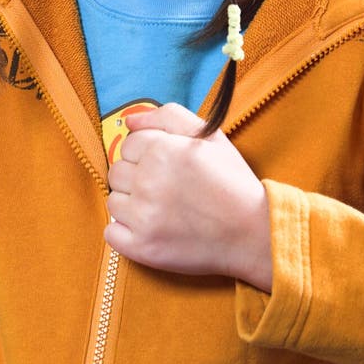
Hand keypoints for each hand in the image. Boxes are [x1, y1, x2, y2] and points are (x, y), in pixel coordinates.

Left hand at [104, 103, 272, 291]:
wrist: (253, 232)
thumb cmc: (231, 181)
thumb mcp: (209, 135)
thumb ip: (167, 116)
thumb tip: (129, 121)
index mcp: (162, 150)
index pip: (128, 144)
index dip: (147, 154)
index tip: (167, 168)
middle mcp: (148, 181)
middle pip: (117, 172)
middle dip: (137, 178)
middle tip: (166, 189)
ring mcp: (144, 216)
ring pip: (113, 202)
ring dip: (131, 205)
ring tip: (162, 210)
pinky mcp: (143, 247)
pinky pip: (111, 233)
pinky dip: (125, 233)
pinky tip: (151, 229)